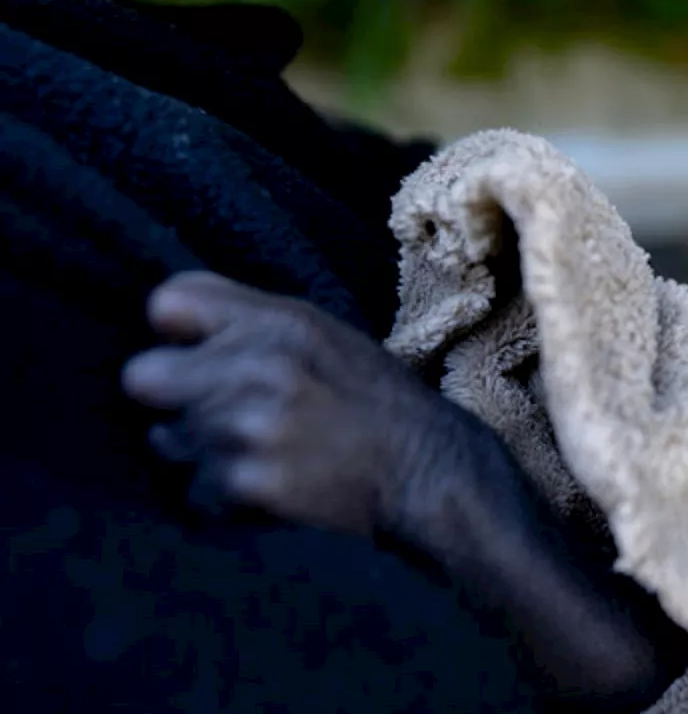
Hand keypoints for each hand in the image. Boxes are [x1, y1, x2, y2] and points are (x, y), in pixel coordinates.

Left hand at [122, 271, 435, 534]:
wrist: (430, 476)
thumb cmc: (375, 405)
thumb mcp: (326, 336)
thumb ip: (249, 319)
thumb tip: (164, 319)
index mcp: (281, 323)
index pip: (167, 302)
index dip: (177, 335)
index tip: (200, 357)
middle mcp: (259, 367)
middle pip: (144, 377)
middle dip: (175, 400)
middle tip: (221, 416)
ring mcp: (250, 428)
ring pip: (167, 441)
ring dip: (203, 453)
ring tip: (262, 455)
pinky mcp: (248, 485)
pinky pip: (193, 492)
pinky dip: (223, 498)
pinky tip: (270, 488)